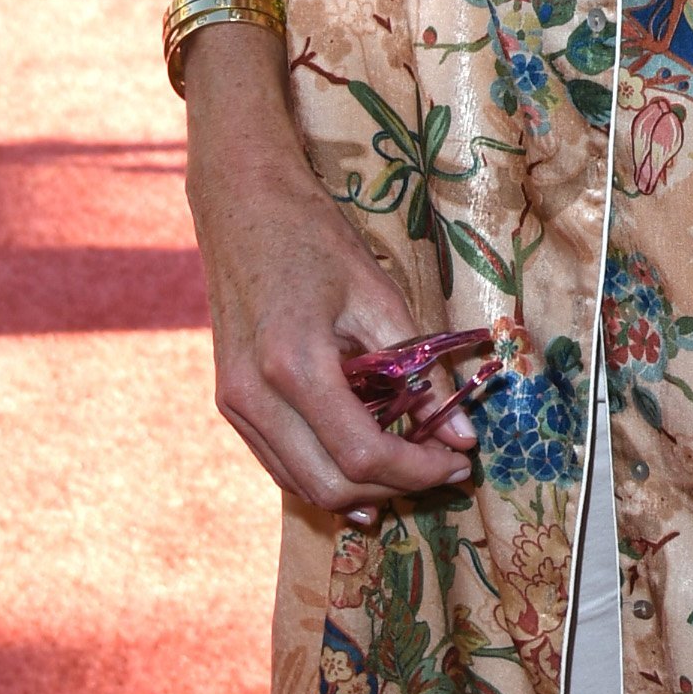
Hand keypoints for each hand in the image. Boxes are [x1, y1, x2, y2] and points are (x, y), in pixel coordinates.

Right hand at [186, 47, 480, 521]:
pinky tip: (366, 464)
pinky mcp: (230, 402)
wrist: (241, 204)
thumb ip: (421, 369)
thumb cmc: (315, 237)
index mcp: (293, 365)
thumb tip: (462, 433)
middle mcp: (253, 398)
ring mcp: (234, 405)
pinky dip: (326, 472)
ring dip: (362, 489)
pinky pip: (280, 461)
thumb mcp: (379, 293)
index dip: (417, 470)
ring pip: (301, 483)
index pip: (361, 454)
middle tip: (444, 468)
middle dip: (395, 487)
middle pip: (329, 484)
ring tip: (414, 466)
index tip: (459, 462)